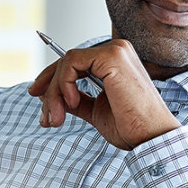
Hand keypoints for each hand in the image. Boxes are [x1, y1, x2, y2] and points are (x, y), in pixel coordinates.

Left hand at [28, 39, 181, 149]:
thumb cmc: (131, 126)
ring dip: (54, 92)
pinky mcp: (112, 56)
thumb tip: (52, 96)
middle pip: (67, 61)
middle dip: (49, 90)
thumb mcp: (96, 110)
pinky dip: (64, 84)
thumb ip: (77, 100)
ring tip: (56, 119)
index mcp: (116, 62)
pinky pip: (71, 63)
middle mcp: (117, 50)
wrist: (151, 136)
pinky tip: (71, 103)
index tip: (36, 97)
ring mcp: (115, 51)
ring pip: (66, 63)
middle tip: (45, 117)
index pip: (75, 62)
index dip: (52, 78)